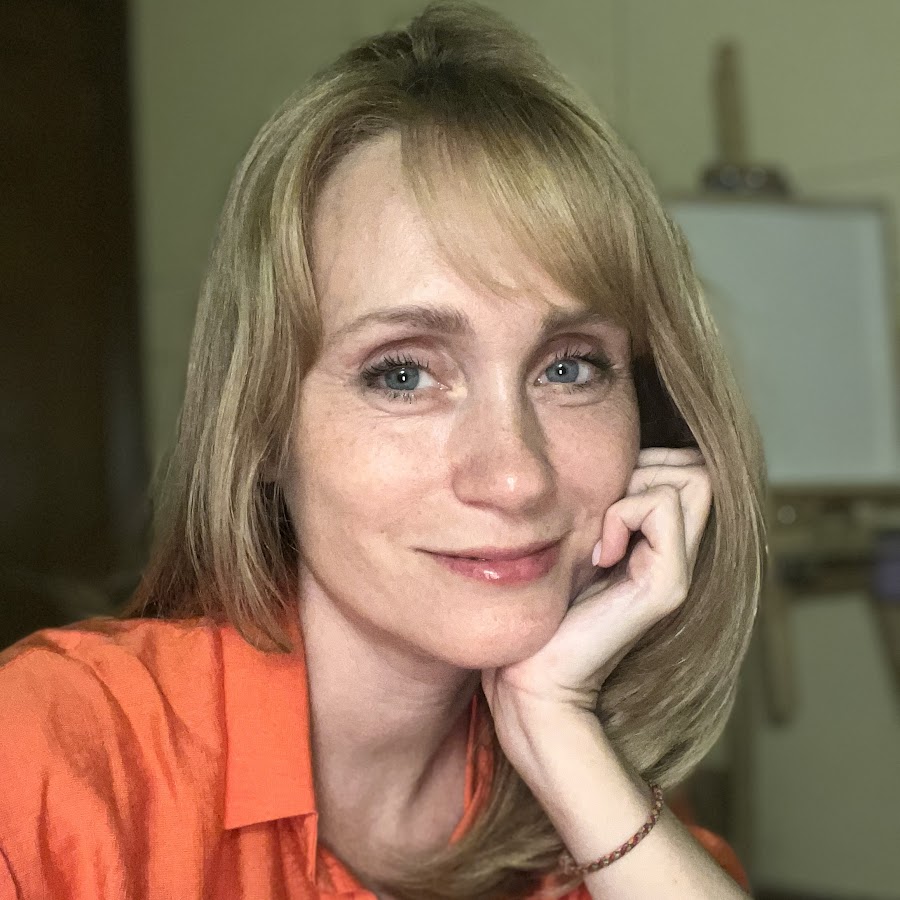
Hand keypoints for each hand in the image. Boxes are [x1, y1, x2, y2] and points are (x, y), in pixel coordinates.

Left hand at [482, 447, 711, 742]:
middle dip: (646, 466)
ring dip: (634, 489)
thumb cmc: (543, 615)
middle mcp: (679, 556)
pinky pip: (662, 507)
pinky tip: (600, 555)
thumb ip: (599, 516)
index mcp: (658, 547)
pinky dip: (623, 514)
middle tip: (606, 512)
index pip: (688, 468)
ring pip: (691, 478)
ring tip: (603, 537)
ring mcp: (678, 571)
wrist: (535, 681)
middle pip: (697, 468)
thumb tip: (603, 467)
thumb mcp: (573, 548)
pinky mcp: (667, 585)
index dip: (648, 462)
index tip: (604, 499)